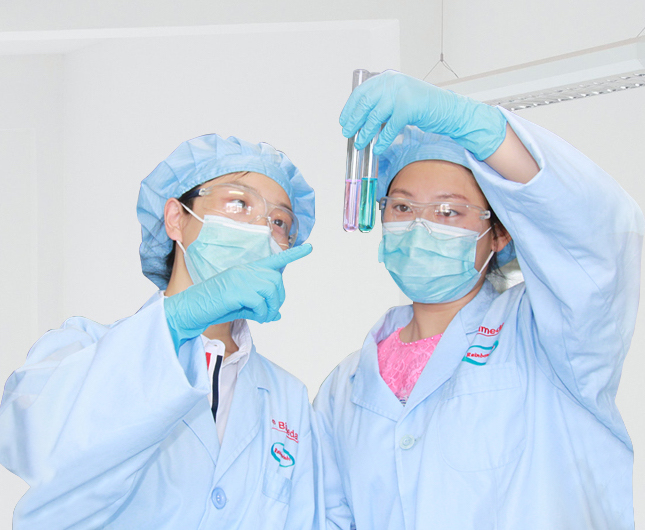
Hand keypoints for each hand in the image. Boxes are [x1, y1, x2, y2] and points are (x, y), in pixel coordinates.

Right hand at [164, 244, 312, 350]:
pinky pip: (260, 302)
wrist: (190, 310)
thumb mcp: (241, 306)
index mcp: (246, 270)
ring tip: (260, 317)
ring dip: (269, 308)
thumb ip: (260, 307)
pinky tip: (252, 316)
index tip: (309, 247)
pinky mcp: (236, 289)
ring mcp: (240, 278)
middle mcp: (245, 270)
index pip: (274, 260)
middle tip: (268, 315)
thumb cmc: (215, 307)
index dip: (293, 254)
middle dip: (278, 300)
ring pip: (271, 290)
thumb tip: (277, 315)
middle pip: (276, 281)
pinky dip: (261, 313)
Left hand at [339, 70, 506, 159]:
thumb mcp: (399, 97)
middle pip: (365, 104)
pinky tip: (378, 148)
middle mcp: (393, 83)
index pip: (362, 92)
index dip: (350, 108)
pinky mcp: (408, 108)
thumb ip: (382, 102)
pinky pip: (390, 128)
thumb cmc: (424, 105)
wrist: (448, 109)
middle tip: (348, 133)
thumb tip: (360, 118)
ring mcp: (401, 94)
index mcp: (388, 78)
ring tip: (361, 143)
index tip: (344, 120)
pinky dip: (382, 140)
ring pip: (375, 117)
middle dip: (354, 121)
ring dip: (365, 133)